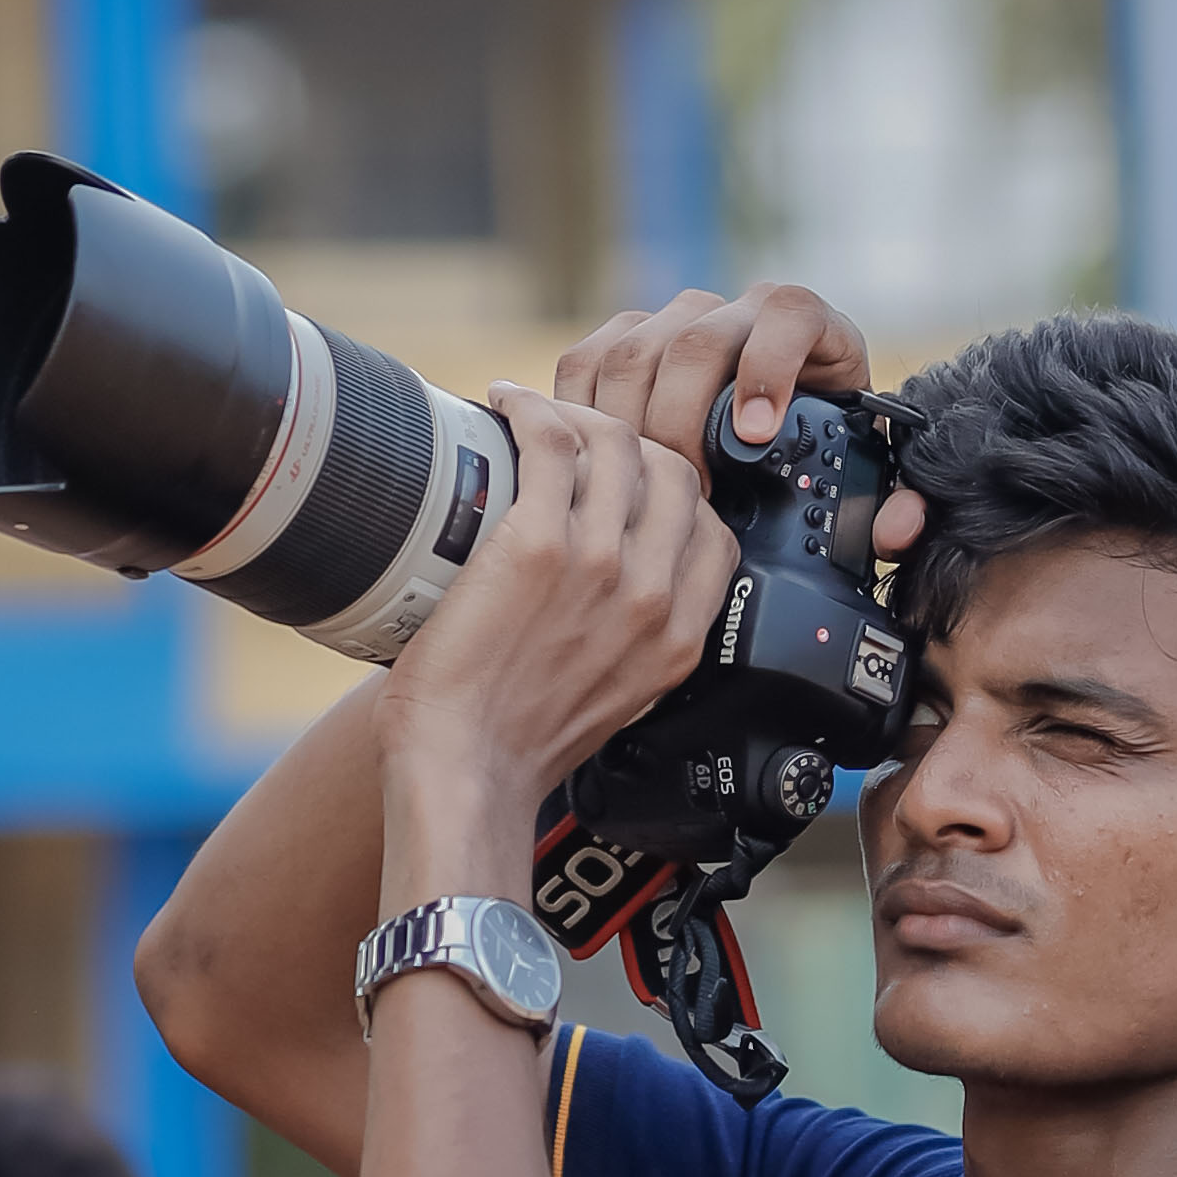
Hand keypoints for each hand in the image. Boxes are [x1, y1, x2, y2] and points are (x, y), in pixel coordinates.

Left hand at [378, 391, 739, 845]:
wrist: (464, 772)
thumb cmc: (515, 746)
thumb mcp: (610, 700)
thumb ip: (626, 642)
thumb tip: (604, 593)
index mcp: (675, 638)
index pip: (712, 530)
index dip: (676, 490)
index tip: (630, 483)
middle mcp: (648, 596)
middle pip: (672, 472)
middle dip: (628, 441)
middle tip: (577, 438)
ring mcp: (598, 565)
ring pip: (615, 443)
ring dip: (575, 412)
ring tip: (533, 413)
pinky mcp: (537, 545)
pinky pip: (551, 441)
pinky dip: (530, 408)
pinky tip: (508, 404)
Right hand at [551, 279, 919, 551]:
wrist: (777, 434)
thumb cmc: (823, 457)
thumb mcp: (864, 480)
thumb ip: (892, 508)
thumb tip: (897, 529)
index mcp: (811, 327)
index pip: (788, 315)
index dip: (767, 368)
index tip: (753, 436)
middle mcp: (740, 310)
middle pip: (695, 338)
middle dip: (681, 420)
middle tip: (685, 492)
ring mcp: (679, 319)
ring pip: (633, 348)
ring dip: (628, 423)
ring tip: (640, 489)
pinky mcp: (628, 340)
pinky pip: (588, 357)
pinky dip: (582, 407)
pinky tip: (595, 461)